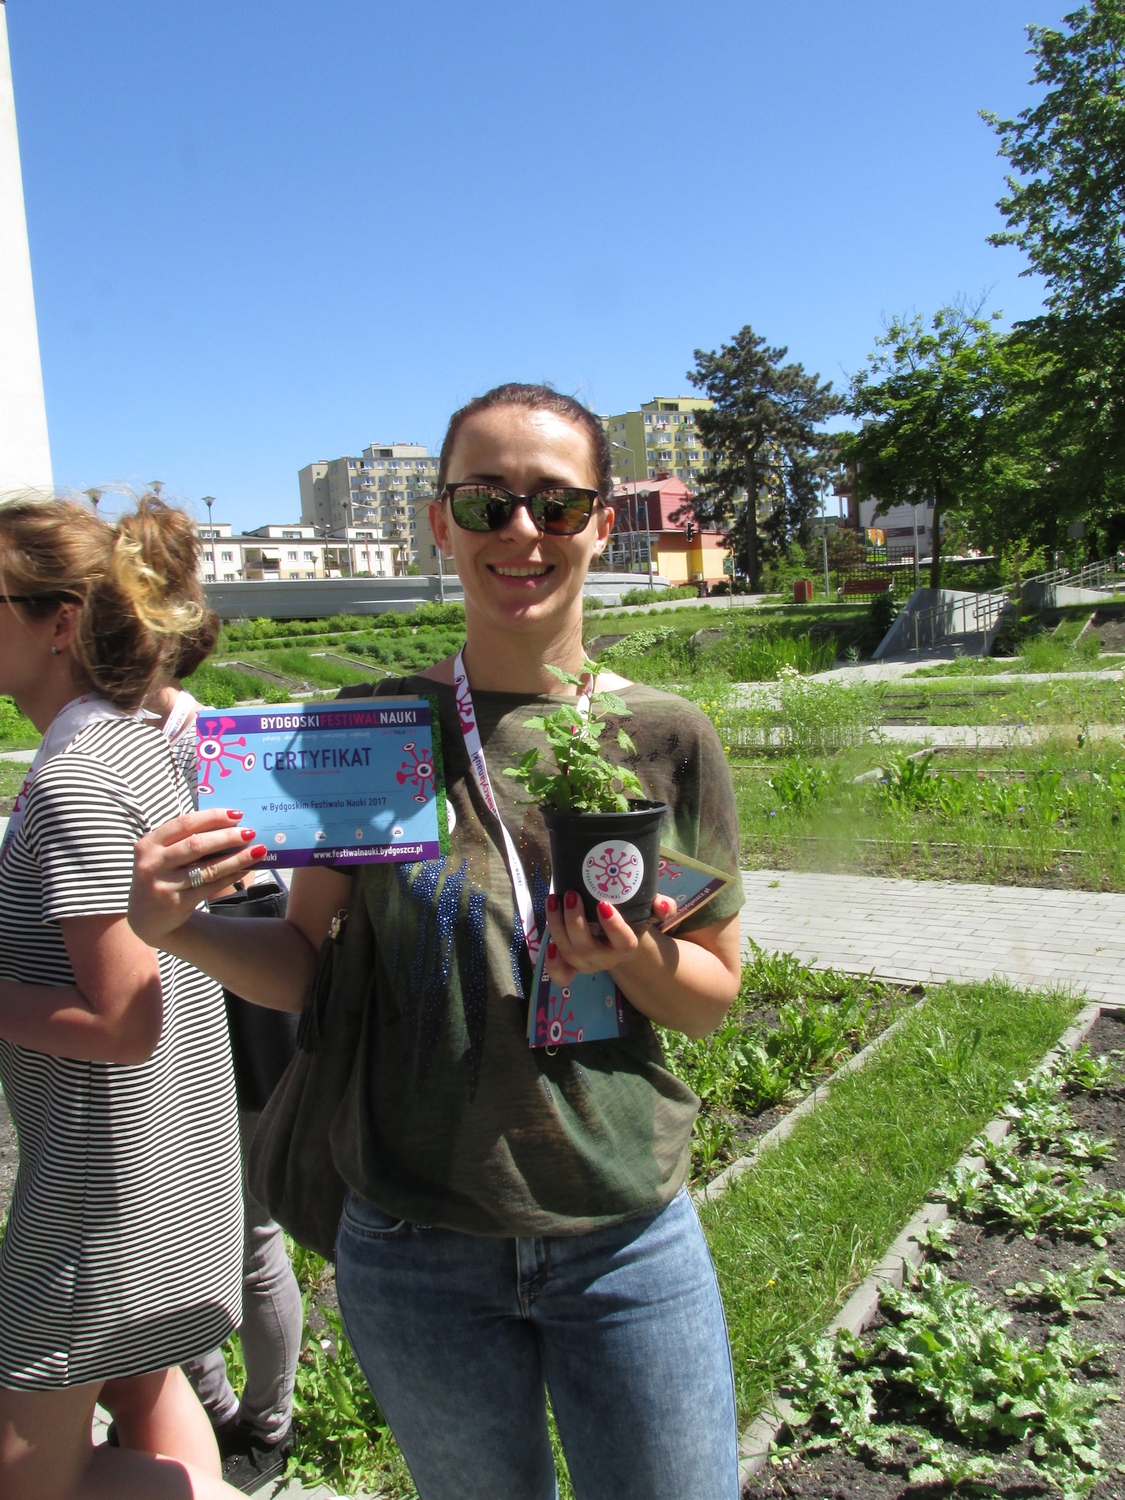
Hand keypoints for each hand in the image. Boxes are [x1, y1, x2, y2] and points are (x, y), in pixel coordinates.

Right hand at [129, 808, 265, 947]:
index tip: (236, 814)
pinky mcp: (176, 903)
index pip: (184, 823)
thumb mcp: (162, 855)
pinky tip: (245, 868)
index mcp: (149, 844)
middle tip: (250, 832)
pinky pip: (210, 886)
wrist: (147, 917)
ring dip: (236, 858)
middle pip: (196, 844)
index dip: (212, 817)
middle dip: (227, 836)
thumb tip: (228, 824)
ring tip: (257, 850)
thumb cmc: (162, 876)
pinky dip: (230, 875)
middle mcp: (153, 863)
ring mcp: (164, 885)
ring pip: (207, 868)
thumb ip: (183, 840)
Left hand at [543, 890, 676, 986]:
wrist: (620, 937)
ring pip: (570, 953)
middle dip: (575, 922)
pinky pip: (561, 974)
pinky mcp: (572, 965)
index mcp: (627, 946)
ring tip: (553, 900)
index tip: (603, 903)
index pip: (623, 942)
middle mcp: (607, 959)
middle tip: (571, 894)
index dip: (613, 926)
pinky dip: (552, 962)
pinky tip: (547, 942)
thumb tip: (663, 906)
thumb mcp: (648, 909)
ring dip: (557, 927)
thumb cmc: (632, 918)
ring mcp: (588, 963)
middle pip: (588, 948)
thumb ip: (662, 906)